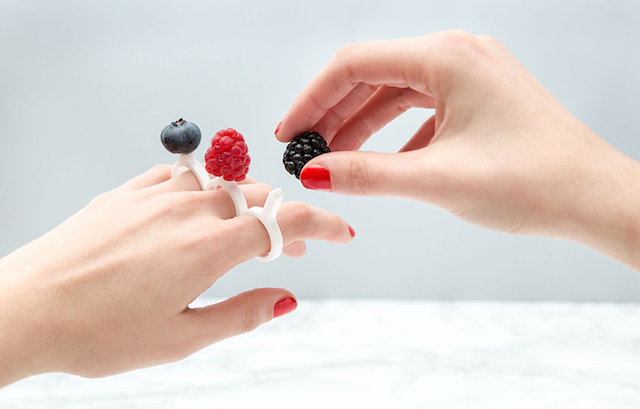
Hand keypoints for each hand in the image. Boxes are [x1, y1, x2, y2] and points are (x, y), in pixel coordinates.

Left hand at [0, 165, 352, 386]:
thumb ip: (241, 314)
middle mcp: (186, 212)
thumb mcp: (182, 338)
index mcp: (207, 249)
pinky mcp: (127, 192)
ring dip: (247, 204)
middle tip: (289, 250)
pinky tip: (200, 205)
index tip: (341, 230)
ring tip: (245, 233)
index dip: (321, 223)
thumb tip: (285, 299)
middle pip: (258, 199)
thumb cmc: (96, 332)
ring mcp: (154, 195)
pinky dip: (205, 187)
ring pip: (224, 183)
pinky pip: (180, 175)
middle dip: (284, 221)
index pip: (283, 222)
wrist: (25, 308)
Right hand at [276, 30, 639, 269]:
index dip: (313, 99)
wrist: (593, 198)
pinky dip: (393, 133)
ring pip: (396, 93)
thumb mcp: (437, 179)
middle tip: (304, 150)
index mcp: (447, 57)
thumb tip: (315, 173)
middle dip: (333, 114)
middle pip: (372, 76)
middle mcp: (458, 55)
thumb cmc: (534, 181)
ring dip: (361, 125)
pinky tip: (381, 161)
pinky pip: (421, 108)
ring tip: (333, 158)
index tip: (289, 132)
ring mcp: (470, 75)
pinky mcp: (479, 98)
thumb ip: (368, 174)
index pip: (355, 65)